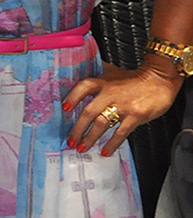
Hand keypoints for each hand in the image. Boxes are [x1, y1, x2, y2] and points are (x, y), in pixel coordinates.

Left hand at [63, 61, 182, 156]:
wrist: (158, 81)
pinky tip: (105, 151)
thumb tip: (80, 71)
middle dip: (78, 128)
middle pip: (89, 112)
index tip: (64, 109)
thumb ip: (97, 75)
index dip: (72, 97)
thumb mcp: (112, 72)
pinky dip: (112, 143)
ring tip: (82, 147)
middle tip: (71, 140)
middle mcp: (110, 94)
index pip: (83, 88)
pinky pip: (120, 132)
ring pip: (102, 123)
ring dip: (90, 137)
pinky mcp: (135, 116)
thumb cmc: (134, 78)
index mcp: (103, 82)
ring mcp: (123, 106)